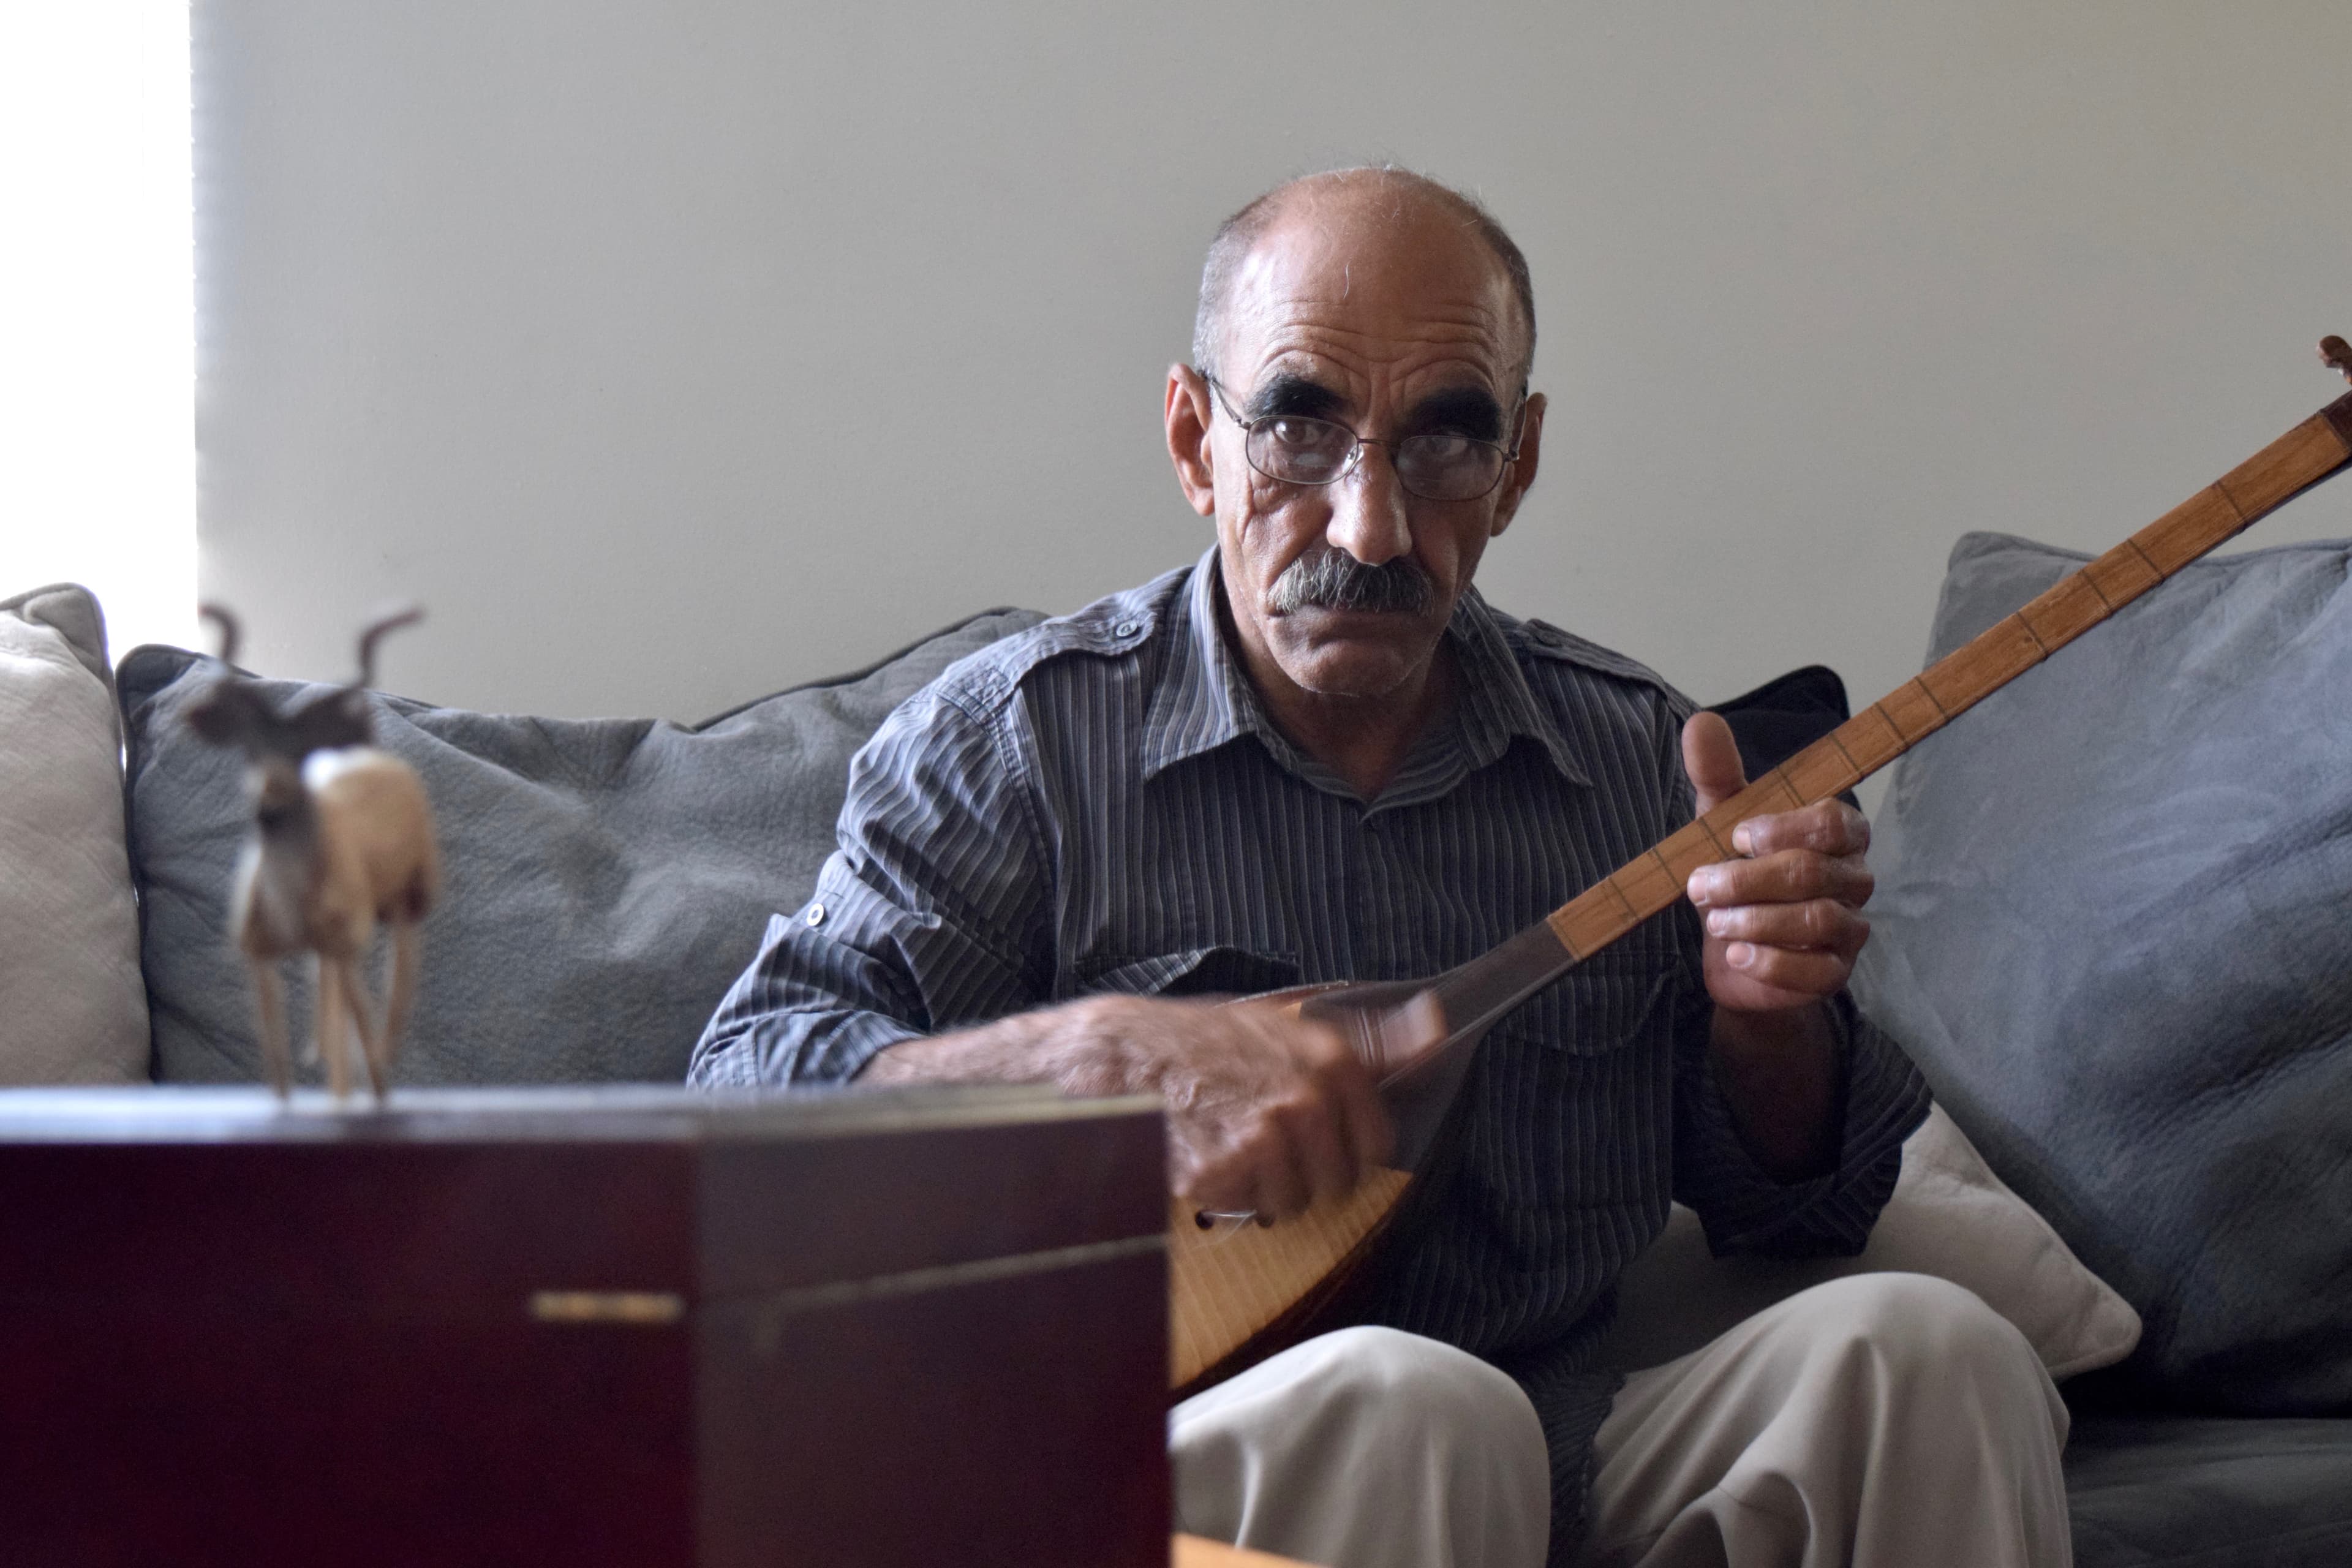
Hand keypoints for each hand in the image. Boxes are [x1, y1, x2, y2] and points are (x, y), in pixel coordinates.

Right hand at [1057, 995, 1396, 1218]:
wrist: (1123, 1055)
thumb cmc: (1207, 1040)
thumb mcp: (1289, 1024)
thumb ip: (1370, 1037)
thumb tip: (1436, 1027)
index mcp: (1329, 1061)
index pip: (1376, 1145)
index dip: (1345, 1150)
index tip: (1315, 1140)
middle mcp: (1303, 1099)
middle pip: (1334, 1183)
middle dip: (1301, 1173)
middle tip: (1258, 1140)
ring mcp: (1261, 1139)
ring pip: (1289, 1204)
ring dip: (1260, 1190)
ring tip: (1228, 1147)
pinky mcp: (1219, 1173)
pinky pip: (1241, 1209)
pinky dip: (1222, 1195)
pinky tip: (1202, 1156)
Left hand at [1679, 712, 1873, 1014]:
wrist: (1731, 953)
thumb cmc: (1738, 876)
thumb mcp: (1720, 823)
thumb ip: (1718, 774)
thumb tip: (1702, 722)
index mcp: (1838, 834)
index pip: (1833, 822)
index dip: (1784, 829)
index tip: (1736, 837)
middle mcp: (1854, 879)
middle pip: (1813, 873)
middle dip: (1748, 880)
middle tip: (1700, 886)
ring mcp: (1851, 929)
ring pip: (1815, 921)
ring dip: (1754, 920)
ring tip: (1714, 922)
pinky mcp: (1836, 974)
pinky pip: (1815, 971)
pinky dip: (1770, 963)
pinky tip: (1737, 955)